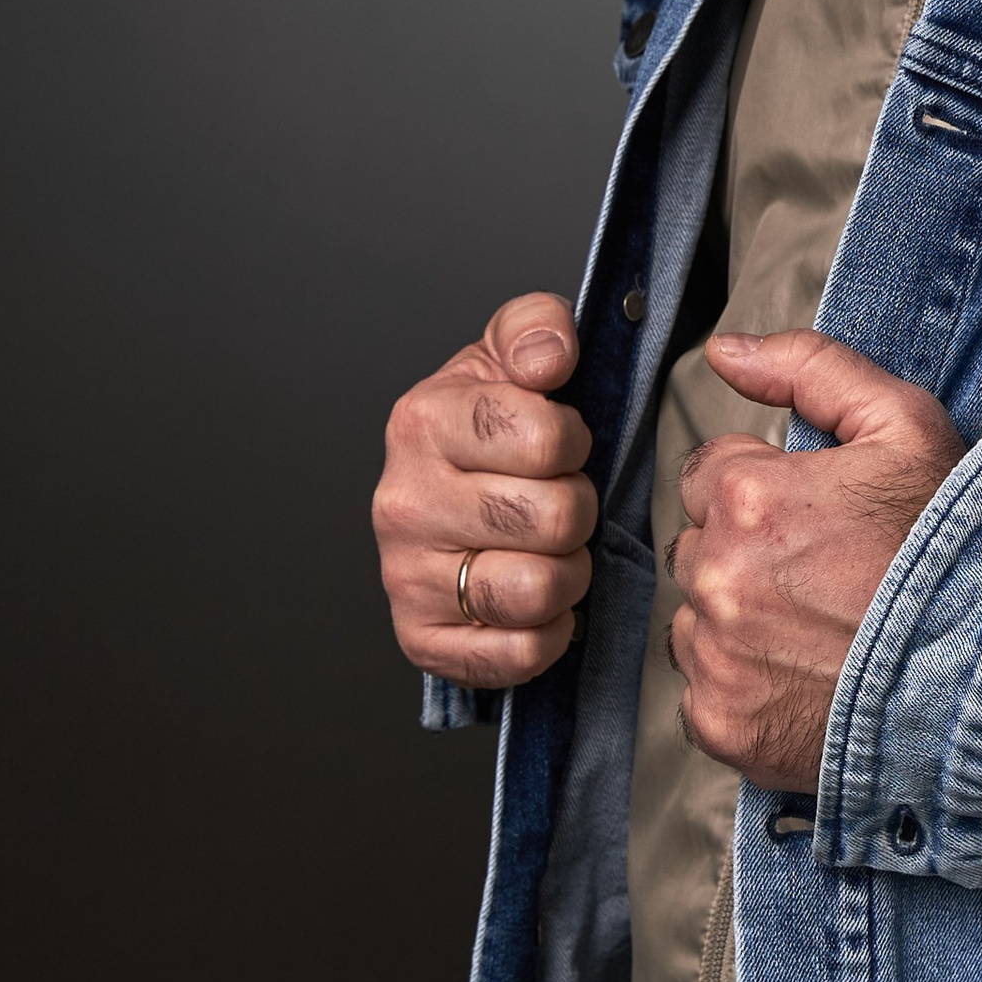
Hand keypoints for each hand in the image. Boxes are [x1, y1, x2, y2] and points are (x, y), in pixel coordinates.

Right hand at [375, 293, 597, 687]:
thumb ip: (536, 328)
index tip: (560, 442)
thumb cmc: (488, 427)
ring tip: (550, 550)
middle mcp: (403, 501)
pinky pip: (517, 652)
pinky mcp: (421, 638)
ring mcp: (405, 575)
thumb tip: (549, 357)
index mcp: (422, 421)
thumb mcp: (509, 353)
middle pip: (553, 518)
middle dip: (579, 509)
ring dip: (568, 573)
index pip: (544, 438)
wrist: (445, 490)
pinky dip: (546, 634)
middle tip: (557, 500)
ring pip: (537, 589)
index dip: (574, 441)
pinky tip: (534, 602)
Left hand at [669, 332, 965, 789]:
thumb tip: (725, 351)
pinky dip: (744, 689)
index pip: (709, 477)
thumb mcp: (905, 427)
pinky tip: (807, 678)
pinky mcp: (725, 723)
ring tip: (822, 630)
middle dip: (749, 555)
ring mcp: (718, 657)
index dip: (766, 493)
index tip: (817, 521)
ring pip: (697, 621)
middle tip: (828, 577)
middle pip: (700, 549)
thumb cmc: (959, 550)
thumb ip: (809, 369)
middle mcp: (718, 578)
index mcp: (748, 498)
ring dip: (740, 621)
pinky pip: (705, 693)